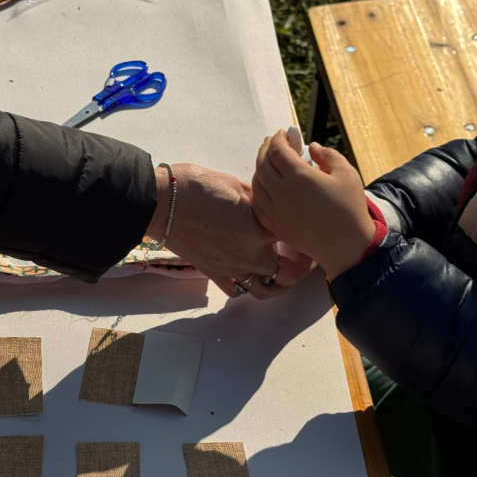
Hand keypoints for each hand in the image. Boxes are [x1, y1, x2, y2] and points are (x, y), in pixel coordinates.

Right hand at [146, 163, 316, 297]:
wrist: (166, 202)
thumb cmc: (199, 188)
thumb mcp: (238, 186)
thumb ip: (260, 201)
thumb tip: (269, 202)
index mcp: (262, 230)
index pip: (297, 239)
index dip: (306, 237)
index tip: (310, 232)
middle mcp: (251, 255)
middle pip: (288, 273)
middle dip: (300, 267)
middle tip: (303, 256)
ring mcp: (232, 267)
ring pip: (264, 289)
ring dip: (277, 284)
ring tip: (281, 274)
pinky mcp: (213, 272)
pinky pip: (234, 290)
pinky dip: (244, 286)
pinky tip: (247, 275)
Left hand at [251, 131, 374, 278]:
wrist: (347, 246)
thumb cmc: (350, 208)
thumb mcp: (346, 174)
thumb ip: (327, 155)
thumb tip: (311, 147)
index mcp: (299, 177)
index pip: (277, 150)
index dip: (278, 139)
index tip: (283, 134)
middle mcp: (282, 193)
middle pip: (262, 164)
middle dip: (266, 149)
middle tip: (272, 142)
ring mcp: (275, 211)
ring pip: (256, 183)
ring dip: (260, 168)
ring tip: (269, 161)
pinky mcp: (274, 226)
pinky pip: (258, 203)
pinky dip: (259, 189)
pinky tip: (266, 185)